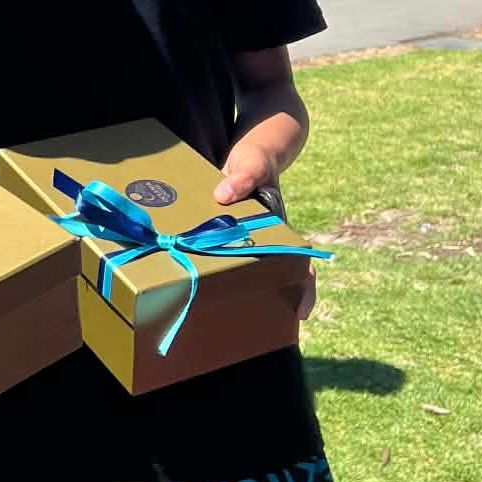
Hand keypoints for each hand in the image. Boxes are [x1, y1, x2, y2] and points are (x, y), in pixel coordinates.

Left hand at [215, 138, 316, 320]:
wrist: (246, 148)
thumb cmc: (256, 158)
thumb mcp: (252, 161)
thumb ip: (244, 175)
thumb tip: (224, 194)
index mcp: (276, 231)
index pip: (299, 265)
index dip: (304, 290)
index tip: (301, 313)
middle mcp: (259, 242)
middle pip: (265, 280)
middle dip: (258, 306)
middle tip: (241, 332)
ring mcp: (238, 241)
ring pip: (234, 274)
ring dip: (224, 294)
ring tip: (204, 320)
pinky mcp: (215, 235)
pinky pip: (210, 256)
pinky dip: (197, 268)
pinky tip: (178, 282)